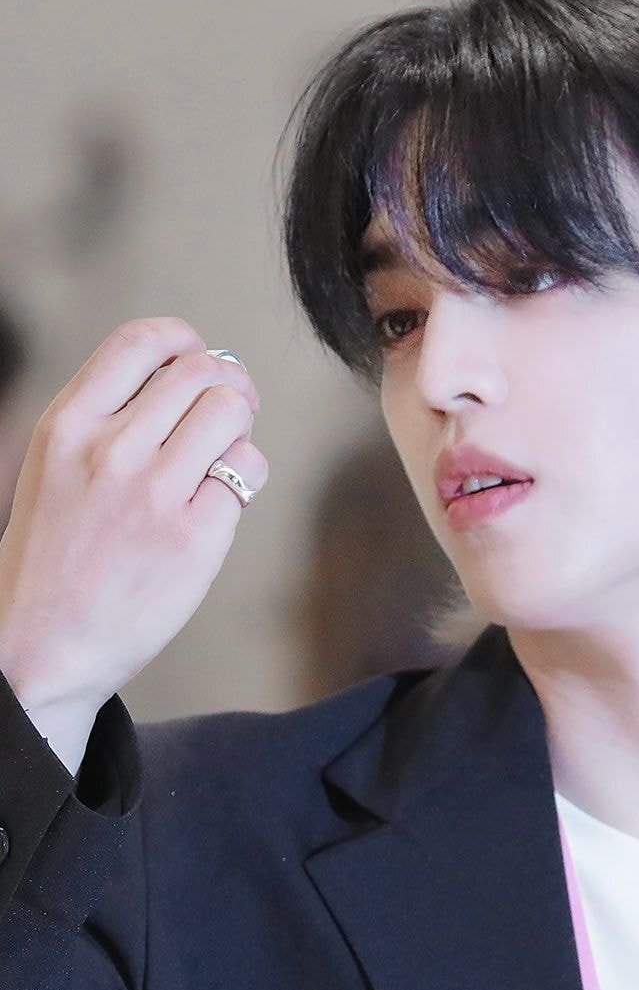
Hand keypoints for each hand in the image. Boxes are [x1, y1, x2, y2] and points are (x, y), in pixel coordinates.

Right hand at [0, 316, 268, 718]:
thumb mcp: (56, 469)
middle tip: (232, 413)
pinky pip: (247, 473)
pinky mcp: (193, 538)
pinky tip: (220, 503)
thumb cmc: (55, 559)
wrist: (40, 648)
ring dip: (240, 428)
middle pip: (201, 373)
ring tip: (224, 456)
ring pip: (231, 412)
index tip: (198, 360)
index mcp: (68, 425)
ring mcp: (153, 494)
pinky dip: (246, 479)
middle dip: (228, 386)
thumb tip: (194, 375)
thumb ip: (108, 421)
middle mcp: (110, 450)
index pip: (142, 342)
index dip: (185, 341)